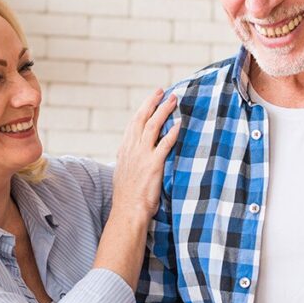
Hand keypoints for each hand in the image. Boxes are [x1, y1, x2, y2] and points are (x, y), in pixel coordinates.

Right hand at [112, 89, 179, 219]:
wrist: (127, 211)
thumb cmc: (127, 197)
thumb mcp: (123, 173)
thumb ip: (130, 161)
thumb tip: (135, 157)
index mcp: (124, 150)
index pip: (133, 124)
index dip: (143, 110)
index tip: (151, 100)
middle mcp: (132, 149)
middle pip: (141, 119)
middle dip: (152, 103)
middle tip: (161, 91)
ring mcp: (142, 156)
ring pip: (152, 126)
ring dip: (163, 111)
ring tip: (173, 100)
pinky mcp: (153, 164)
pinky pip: (164, 144)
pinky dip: (172, 132)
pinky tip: (179, 123)